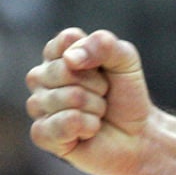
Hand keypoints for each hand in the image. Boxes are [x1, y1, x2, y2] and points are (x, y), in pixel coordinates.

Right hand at [26, 28, 153, 174]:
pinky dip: (88, 126)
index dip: (94, 54)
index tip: (104, 66)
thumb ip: (104, 45)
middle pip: (66, 70)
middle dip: (98, 84)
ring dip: (96, 107)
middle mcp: (41, 78)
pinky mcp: (42, 134)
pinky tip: (89, 130)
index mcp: (58, 55)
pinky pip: (64, 123)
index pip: (67, 40)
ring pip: (70, 97)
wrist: (136, 133)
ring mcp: (38, 106)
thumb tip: (70, 58)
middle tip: (104, 94)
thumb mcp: (125, 59)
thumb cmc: (126, 93)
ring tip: (98, 112)